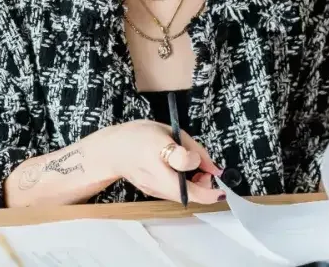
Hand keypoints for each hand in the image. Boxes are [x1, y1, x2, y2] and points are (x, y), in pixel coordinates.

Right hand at [104, 120, 225, 204]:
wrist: (113, 151)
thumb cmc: (141, 135)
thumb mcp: (169, 130)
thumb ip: (194, 148)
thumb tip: (215, 168)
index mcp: (154, 148)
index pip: (181, 160)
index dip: (196, 160)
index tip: (200, 159)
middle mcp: (152, 172)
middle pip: (186, 192)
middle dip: (206, 188)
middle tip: (207, 173)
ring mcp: (151, 187)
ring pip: (184, 198)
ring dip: (198, 189)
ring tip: (195, 173)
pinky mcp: (152, 194)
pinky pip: (176, 196)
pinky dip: (187, 189)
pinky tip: (184, 177)